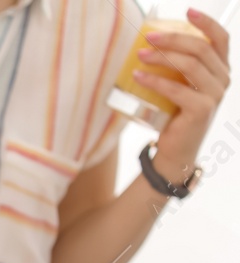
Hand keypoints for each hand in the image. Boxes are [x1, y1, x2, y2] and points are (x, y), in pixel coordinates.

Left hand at [134, 10, 229, 180]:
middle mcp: (223, 79)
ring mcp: (215, 94)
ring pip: (190, 65)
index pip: (221, 39)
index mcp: (220, 69)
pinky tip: (138, 76)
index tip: (187, 10)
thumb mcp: (179, 85)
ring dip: (162, 57)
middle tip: (148, 37)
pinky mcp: (202, 109)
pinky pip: (177, 89)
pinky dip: (156, 80)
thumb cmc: (174, 114)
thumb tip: (151, 43)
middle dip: (173, 39)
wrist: (176, 149)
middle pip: (201, 48)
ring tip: (140, 55)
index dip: (206, 23)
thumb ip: (176, 66)